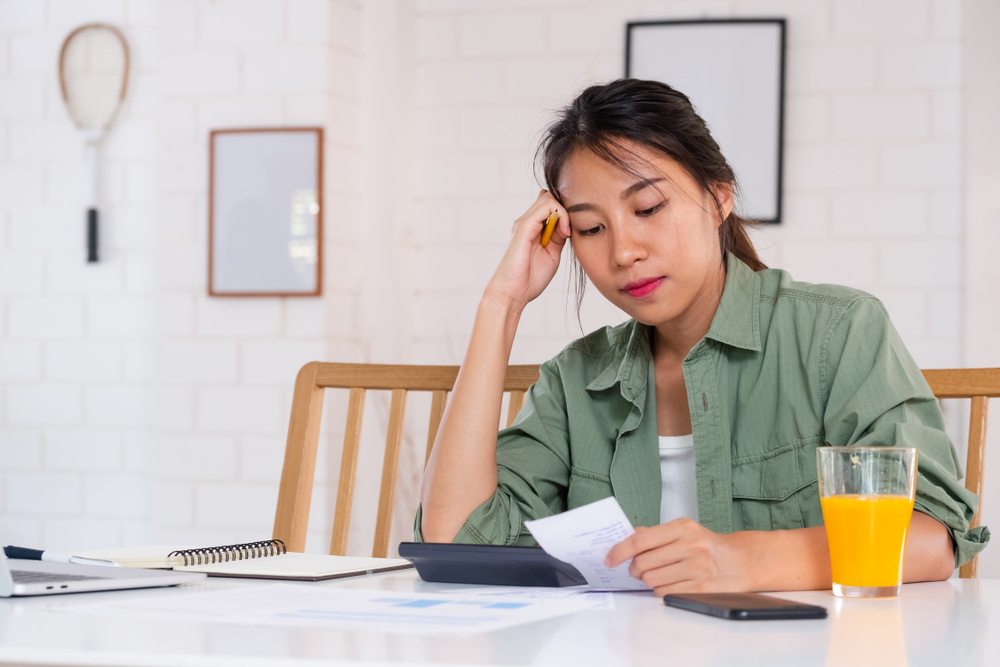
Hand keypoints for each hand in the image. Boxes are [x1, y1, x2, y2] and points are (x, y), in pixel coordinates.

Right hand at [484, 190, 571, 309]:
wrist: (512, 293)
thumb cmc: (530, 279)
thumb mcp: (552, 254)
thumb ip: (558, 238)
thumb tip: (568, 224)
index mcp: (534, 228)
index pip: (552, 206)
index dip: (566, 213)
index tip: (573, 232)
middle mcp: (528, 222)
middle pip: (550, 197)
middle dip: (566, 209)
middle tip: (571, 230)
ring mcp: (525, 223)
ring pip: (549, 197)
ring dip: (565, 211)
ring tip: (567, 232)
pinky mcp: (524, 226)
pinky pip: (546, 206)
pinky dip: (561, 215)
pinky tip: (564, 232)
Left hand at [604, 520, 755, 595]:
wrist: (740, 561)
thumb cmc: (708, 545)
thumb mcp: (683, 530)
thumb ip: (655, 533)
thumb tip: (628, 536)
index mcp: (682, 528)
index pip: (641, 540)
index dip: (620, 550)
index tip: (610, 559)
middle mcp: (691, 546)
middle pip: (643, 563)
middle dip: (634, 568)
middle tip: (637, 568)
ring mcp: (697, 568)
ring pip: (651, 580)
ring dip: (648, 580)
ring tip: (658, 574)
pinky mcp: (700, 588)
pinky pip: (665, 593)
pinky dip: (660, 590)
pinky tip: (669, 583)